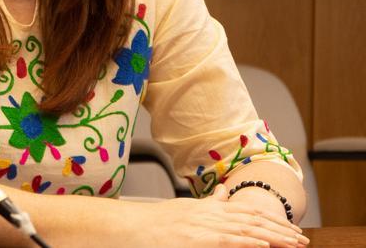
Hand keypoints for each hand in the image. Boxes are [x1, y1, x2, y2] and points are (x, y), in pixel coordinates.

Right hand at [127, 184, 308, 246]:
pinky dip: (248, 241)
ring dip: (273, 237)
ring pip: (247, 230)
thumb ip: (209, 202)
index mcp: (210, 208)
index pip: (248, 211)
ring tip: (293, 243)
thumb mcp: (185, 207)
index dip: (272, 219)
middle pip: (254, 220)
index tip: (291, 228)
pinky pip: (229, 240)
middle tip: (302, 239)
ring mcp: (205, 226)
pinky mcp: (199, 239)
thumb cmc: (155, 221)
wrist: (133, 226)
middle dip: (280, 230)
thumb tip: (225, 192)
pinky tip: (264, 244)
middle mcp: (211, 215)